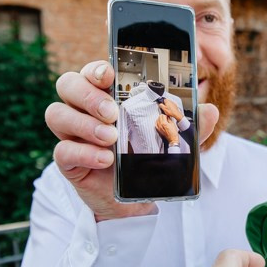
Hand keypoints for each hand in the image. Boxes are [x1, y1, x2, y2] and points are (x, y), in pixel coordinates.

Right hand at [46, 61, 218, 221]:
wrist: (136, 197)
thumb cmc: (148, 157)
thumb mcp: (172, 141)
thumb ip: (188, 125)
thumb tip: (210, 110)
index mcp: (107, 95)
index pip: (92, 71)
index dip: (96, 69)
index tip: (110, 75)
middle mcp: (84, 109)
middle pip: (67, 85)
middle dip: (88, 94)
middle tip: (112, 112)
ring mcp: (73, 133)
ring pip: (56, 113)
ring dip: (84, 123)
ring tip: (112, 138)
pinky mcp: (69, 161)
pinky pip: (62, 150)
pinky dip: (83, 152)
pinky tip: (104, 159)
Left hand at [155, 114, 179, 144]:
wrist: (172, 138)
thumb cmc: (173, 132)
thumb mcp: (172, 124)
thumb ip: (169, 119)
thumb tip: (167, 117)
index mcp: (164, 123)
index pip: (163, 115)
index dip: (166, 115)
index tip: (167, 117)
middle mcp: (160, 125)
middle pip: (159, 117)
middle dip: (162, 117)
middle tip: (166, 118)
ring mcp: (158, 128)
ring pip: (157, 120)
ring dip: (160, 119)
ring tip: (163, 121)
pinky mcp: (158, 130)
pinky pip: (156, 124)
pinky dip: (157, 122)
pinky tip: (160, 123)